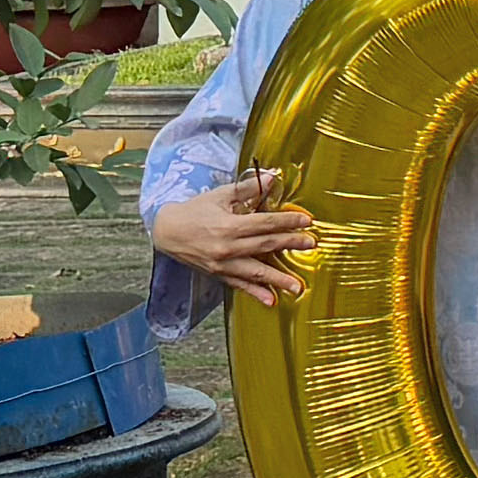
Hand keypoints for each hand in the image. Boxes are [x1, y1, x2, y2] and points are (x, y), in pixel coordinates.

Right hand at [153, 166, 321, 307]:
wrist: (167, 231)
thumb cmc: (194, 211)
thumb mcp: (220, 195)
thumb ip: (247, 188)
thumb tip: (272, 177)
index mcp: (229, 225)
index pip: (264, 223)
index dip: (287, 221)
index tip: (306, 221)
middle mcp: (227, 246)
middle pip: (264, 246)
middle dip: (290, 244)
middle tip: (310, 245)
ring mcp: (223, 264)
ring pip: (255, 271)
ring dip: (278, 279)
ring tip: (297, 286)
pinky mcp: (218, 274)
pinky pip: (240, 285)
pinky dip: (255, 293)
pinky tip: (270, 300)